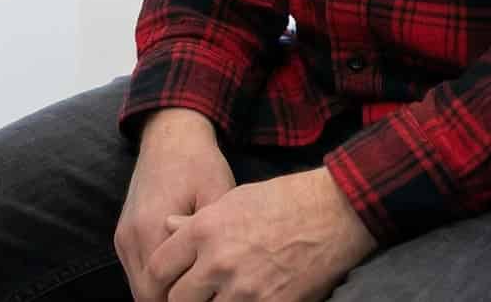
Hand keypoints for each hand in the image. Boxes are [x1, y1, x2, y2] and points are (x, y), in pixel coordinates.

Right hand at [116, 111, 235, 301]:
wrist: (170, 136)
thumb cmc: (199, 165)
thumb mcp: (217, 198)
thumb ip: (210, 242)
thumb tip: (218, 278)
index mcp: (151, 231)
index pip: (159, 294)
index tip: (208, 299)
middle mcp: (131, 237)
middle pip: (145, 295)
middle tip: (204, 298)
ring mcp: (123, 236)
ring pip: (138, 285)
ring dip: (161, 293)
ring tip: (194, 290)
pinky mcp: (123, 233)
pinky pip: (135, 271)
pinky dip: (153, 280)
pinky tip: (181, 276)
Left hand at [150, 167, 376, 301]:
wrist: (332, 214)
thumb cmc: (282, 201)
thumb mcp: (231, 199)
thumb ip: (195, 221)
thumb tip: (168, 227)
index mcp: (203, 231)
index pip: (159, 269)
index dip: (158, 281)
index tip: (164, 285)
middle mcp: (218, 262)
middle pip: (179, 300)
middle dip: (182, 299)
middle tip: (193, 294)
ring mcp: (245, 290)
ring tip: (220, 294)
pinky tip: (244, 299)